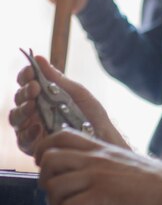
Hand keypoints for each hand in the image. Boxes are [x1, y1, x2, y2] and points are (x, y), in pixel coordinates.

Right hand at [9, 55, 124, 155]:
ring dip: (22, 109)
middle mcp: (35, 111)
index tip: (31, 71)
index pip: (27, 82)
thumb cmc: (91, 114)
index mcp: (44, 95)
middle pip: (19, 99)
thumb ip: (56, 78)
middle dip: (24, 91)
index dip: (26, 75)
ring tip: (33, 106)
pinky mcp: (34, 147)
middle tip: (35, 87)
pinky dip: (28, 132)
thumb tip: (38, 58)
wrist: (103, 137)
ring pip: (16, 118)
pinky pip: (23, 140)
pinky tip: (38, 127)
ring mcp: (33, 128)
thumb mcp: (76, 92)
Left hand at [36, 130, 161, 204]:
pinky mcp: (102, 194)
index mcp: (100, 147)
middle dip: (44, 179)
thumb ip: (101, 162)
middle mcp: (95, 157)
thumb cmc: (150, 180)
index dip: (44, 149)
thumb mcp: (121, 160)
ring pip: (53, 185)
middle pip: (49, 158)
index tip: (46, 166)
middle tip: (58, 193)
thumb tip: (82, 177)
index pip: (60, 135)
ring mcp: (97, 175)